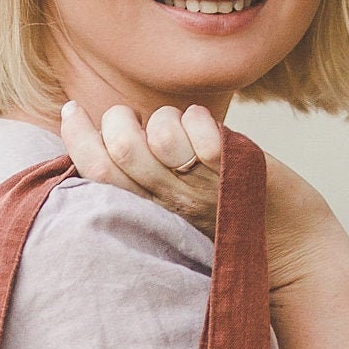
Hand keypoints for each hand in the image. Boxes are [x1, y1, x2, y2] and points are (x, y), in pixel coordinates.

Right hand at [60, 99, 221, 233]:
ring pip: (162, 135)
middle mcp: (167, 203)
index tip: (71, 110)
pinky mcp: (231, 170)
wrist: (277, 237)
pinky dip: (198, 118)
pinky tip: (204, 126)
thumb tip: (100, 137)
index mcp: (143, 212)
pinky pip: (200, 130)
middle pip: (122, 148)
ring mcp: (198, 187)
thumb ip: (134, 176)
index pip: (96, 173)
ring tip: (178, 127)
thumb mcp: (165, 200)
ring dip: (166, 118)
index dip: (77, 137)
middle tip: (133, 119)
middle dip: (119, 118)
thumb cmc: (216, 210)